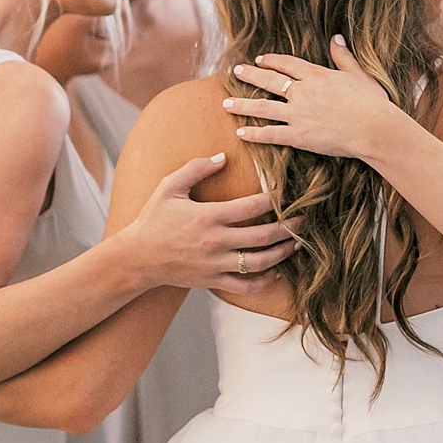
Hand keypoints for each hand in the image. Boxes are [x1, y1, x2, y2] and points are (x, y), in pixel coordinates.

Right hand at [118, 153, 300, 294]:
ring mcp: (216, 264)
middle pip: (263, 236)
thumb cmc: (153, 219)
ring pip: (260, 263)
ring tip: (296, 242)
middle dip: (288, 227)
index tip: (288, 194)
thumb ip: (196, 169)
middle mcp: (215, 242)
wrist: (137, 258)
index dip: (274, 200)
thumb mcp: (169, 187)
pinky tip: (278, 272)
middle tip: (304, 219)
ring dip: (283, 253)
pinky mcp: (213, 281)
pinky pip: (246, 286)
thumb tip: (223, 156)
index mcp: (208, 217)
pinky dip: (266, 282)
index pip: (251, 207)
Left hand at [225, 35, 409, 160]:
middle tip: (235, 72)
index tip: (260, 59)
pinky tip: (241, 133)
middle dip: (250, 76)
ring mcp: (299, 114)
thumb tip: (336, 37)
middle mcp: (303, 92)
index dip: (272, 60)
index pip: (287, 64)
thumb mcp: (359, 74)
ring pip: (263, 107)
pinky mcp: (299, 136)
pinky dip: (254, 134)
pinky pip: (271, 133)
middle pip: (269, 80)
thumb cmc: (373, 103)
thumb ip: (343, 56)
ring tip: (226, 103)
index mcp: (317, 75)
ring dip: (243, 105)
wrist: (375, 129)